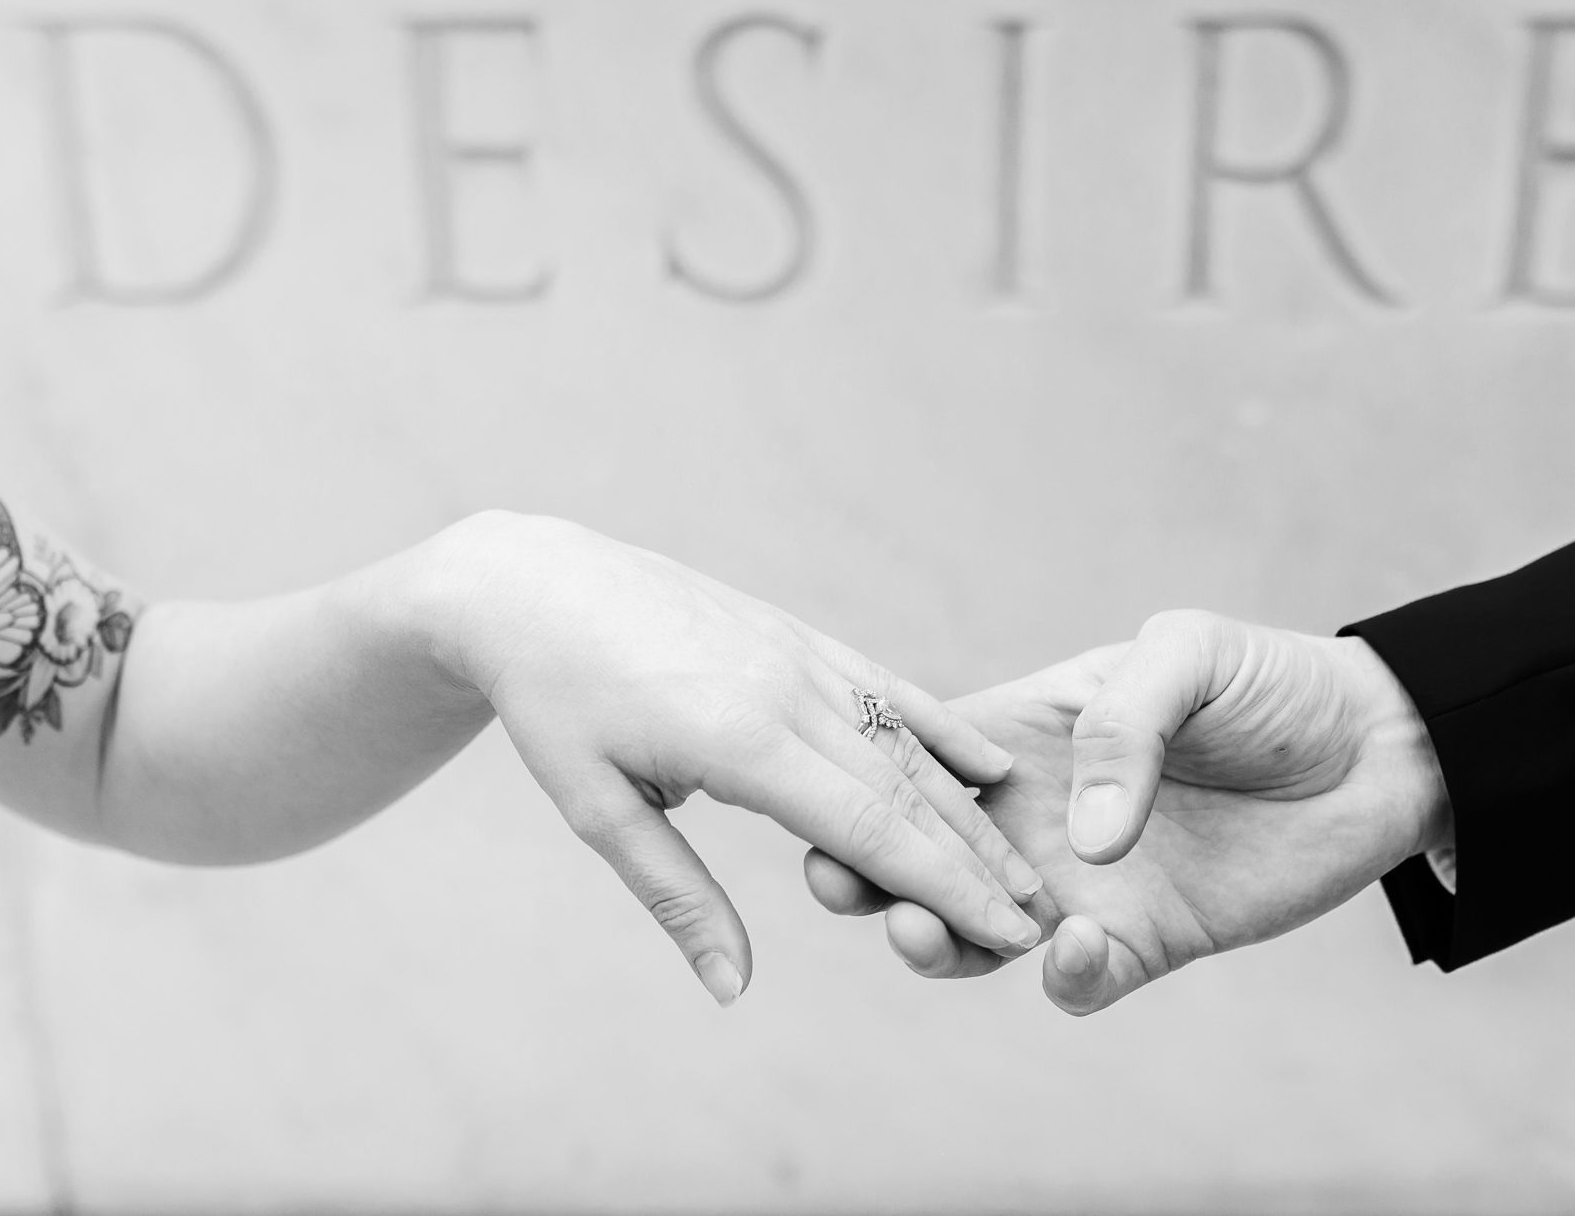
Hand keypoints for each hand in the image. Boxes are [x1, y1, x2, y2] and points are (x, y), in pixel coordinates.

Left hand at [429, 513, 1043, 1006]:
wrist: (534, 586)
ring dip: (969, 810)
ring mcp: (798, 654)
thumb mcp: (596, 810)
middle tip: (1041, 924)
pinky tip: (987, 764)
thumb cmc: (554, 706)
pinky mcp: (795, 634)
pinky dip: (941, 728)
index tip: (1007, 936)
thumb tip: (733, 989)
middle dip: (977, 863)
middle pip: (906, 790)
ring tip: (1022, 867)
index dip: (945, 887)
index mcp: (739, 739)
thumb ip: (676, 896)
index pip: (869, 828)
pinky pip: (884, 686)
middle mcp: (787, 690)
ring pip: (906, 740)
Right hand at [803, 612, 1449, 1014]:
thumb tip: (1082, 838)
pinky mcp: (1141, 941)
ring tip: (925, 930)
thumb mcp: (1186, 655)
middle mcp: (1032, 816)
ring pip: (972, 931)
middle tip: (842, 878)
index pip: (916, 761)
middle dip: (867, 870)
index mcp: (1021, 732)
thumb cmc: (1271, 680)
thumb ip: (1126, 721)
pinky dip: (1060, 975)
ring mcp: (1079, 884)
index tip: (825, 797)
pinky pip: (1076, 978)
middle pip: (919, 854)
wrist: (1378, 748)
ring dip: (935, 938)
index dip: (861, 780)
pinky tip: (1072, 947)